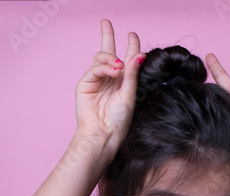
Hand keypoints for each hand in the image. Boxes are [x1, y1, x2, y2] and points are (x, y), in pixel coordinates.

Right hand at [75, 20, 144, 148]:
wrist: (104, 134)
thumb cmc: (119, 121)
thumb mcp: (129, 95)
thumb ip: (132, 75)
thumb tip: (139, 55)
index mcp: (122, 83)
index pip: (126, 60)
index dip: (130, 47)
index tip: (132, 35)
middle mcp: (109, 80)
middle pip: (108, 52)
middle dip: (107, 36)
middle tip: (106, 22)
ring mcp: (97, 81)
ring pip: (101, 58)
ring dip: (111, 58)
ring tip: (118, 68)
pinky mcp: (86, 84)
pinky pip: (95, 68)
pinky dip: (105, 67)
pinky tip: (113, 71)